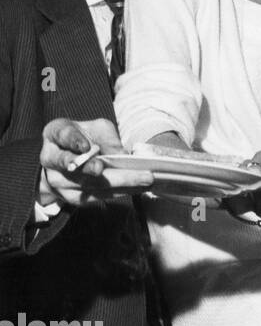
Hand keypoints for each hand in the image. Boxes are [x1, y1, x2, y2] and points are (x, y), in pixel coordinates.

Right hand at [38, 118, 152, 207]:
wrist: (68, 157)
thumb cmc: (85, 137)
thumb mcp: (96, 128)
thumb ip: (107, 137)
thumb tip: (123, 156)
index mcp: (55, 134)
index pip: (63, 136)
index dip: (73, 141)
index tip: (86, 146)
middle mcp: (50, 159)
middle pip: (75, 167)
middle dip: (100, 169)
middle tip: (123, 168)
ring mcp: (57, 181)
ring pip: (88, 184)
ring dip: (119, 183)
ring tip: (145, 179)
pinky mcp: (70, 196)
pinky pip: (95, 196)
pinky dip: (119, 192)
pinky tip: (139, 188)